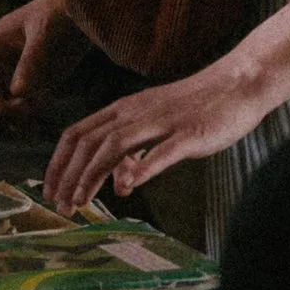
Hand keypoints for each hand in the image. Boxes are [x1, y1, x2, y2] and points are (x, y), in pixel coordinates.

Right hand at [0, 0, 87, 120]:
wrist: (83, 11)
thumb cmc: (59, 13)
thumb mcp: (45, 35)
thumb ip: (31, 62)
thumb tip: (17, 94)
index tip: (5, 109)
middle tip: (25, 118)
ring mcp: (12, 77)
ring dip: (11, 123)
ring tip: (31, 130)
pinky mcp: (31, 86)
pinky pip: (19, 111)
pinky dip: (25, 122)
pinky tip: (37, 129)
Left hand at [43, 59, 258, 216]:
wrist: (239, 84)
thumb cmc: (197, 108)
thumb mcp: (157, 126)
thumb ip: (135, 151)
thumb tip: (118, 183)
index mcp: (125, 109)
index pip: (78, 133)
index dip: (58, 163)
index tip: (50, 191)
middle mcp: (137, 112)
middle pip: (89, 142)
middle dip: (69, 175)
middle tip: (59, 205)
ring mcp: (163, 122)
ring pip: (115, 146)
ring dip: (92, 175)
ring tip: (80, 202)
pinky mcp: (189, 134)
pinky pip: (161, 152)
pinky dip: (140, 169)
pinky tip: (126, 189)